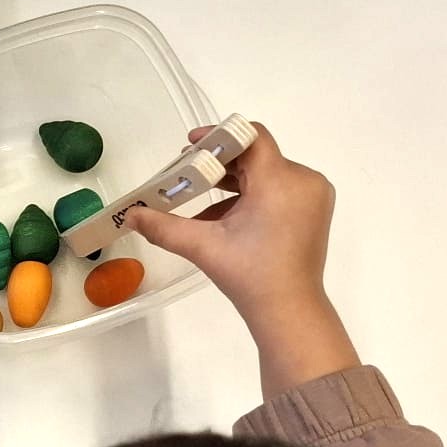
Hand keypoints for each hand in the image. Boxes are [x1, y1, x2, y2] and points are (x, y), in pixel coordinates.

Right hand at [123, 122, 358, 397]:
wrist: (289, 311)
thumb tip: (131, 215)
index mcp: (279, 182)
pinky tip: (227, 216)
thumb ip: (165, 227)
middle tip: (190, 174)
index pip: (251, 137)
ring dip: (236, 181)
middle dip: (222, 163)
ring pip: (268, 172)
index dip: (219, 135)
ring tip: (204, 197)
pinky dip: (254, 195)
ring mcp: (313, 195)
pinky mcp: (314, 209)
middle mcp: (303, 180)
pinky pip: (280, 188)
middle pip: (257, 156)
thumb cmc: (249, 276)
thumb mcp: (203, 247)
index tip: (191, 144)